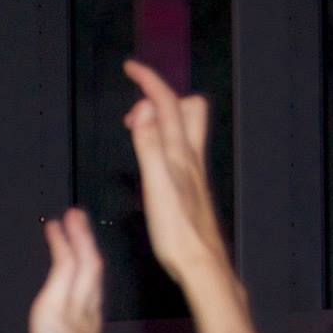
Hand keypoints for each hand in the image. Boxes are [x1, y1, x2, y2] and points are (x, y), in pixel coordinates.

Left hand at [25, 207, 106, 332]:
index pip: (91, 301)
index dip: (88, 279)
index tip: (84, 263)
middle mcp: (89, 322)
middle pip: (92, 275)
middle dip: (87, 248)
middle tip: (81, 224)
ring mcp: (76, 313)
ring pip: (83, 265)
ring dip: (77, 238)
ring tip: (71, 216)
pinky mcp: (56, 309)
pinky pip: (64, 267)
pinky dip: (62, 245)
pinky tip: (56, 228)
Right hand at [122, 60, 229, 283]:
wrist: (202, 264)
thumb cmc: (178, 232)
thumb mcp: (157, 186)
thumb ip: (149, 145)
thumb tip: (143, 108)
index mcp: (181, 153)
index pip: (166, 104)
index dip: (149, 80)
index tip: (131, 67)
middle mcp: (191, 157)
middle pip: (187, 109)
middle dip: (161, 96)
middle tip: (134, 106)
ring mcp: (193, 173)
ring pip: (186, 129)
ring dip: (164, 118)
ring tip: (138, 129)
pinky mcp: (190, 188)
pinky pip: (180, 150)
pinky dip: (164, 141)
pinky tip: (152, 161)